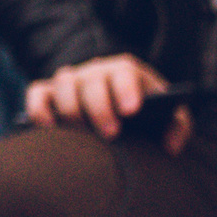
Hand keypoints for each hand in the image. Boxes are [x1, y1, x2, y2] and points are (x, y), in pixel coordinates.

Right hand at [25, 54, 187, 152]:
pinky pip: (37, 93)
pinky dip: (39, 108)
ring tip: (83, 134)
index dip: (125, 89)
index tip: (132, 110)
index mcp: (126, 71)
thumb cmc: (149, 114)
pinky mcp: (50, 93)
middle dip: (100, 107)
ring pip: (63, 85)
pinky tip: (48, 128)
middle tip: (112, 134)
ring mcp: (71, 81)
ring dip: (71, 109)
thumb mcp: (171, 117)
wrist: (125, 109)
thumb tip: (170, 145)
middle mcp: (96, 71)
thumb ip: (178, 128)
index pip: (124, 72)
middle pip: (91, 81)